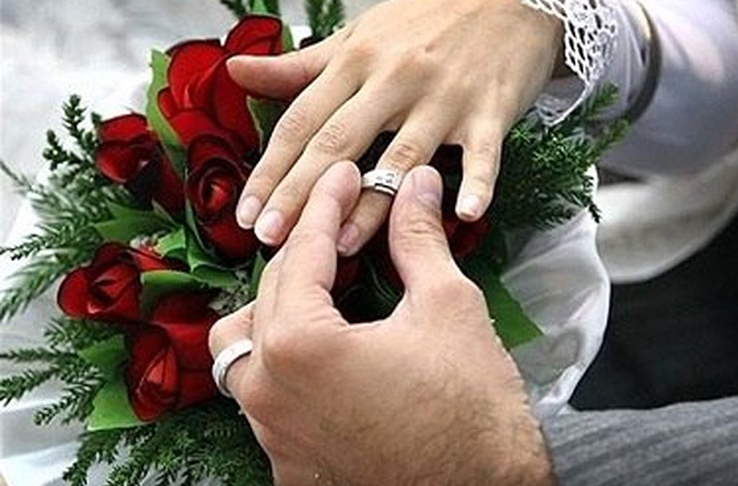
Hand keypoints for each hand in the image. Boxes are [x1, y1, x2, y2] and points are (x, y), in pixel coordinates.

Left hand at [209, 162, 553, 485]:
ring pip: (247, 349)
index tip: (345, 177)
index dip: (328, 203)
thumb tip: (416, 186)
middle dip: (305, 250)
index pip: (304, 252)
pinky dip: (287, 362)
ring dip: (278, 309)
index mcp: (299, 345)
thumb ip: (418, 238)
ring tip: (320, 287)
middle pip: (269, 295)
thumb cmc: (472, 410)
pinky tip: (327, 350)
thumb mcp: (449, 307)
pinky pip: (266, 398)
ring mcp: (273, 434)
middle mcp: (269, 392)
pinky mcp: (288, 464)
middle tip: (343, 220)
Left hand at [228, 0, 561, 253]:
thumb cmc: (428, 18)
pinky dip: (478, 182)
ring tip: (343, 245)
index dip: (271, 170)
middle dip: (301, 194)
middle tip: (271, 238)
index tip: (247, 212)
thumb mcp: (358, 35)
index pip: (301, 122)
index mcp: (357, 61)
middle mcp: (394, 80)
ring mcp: (443, 97)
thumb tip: (237, 73)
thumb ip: (300, 66)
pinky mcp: (490, 111)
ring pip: (402, 157)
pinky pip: (483, 152)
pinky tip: (466, 214)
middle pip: (339, 143)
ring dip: (372, 204)